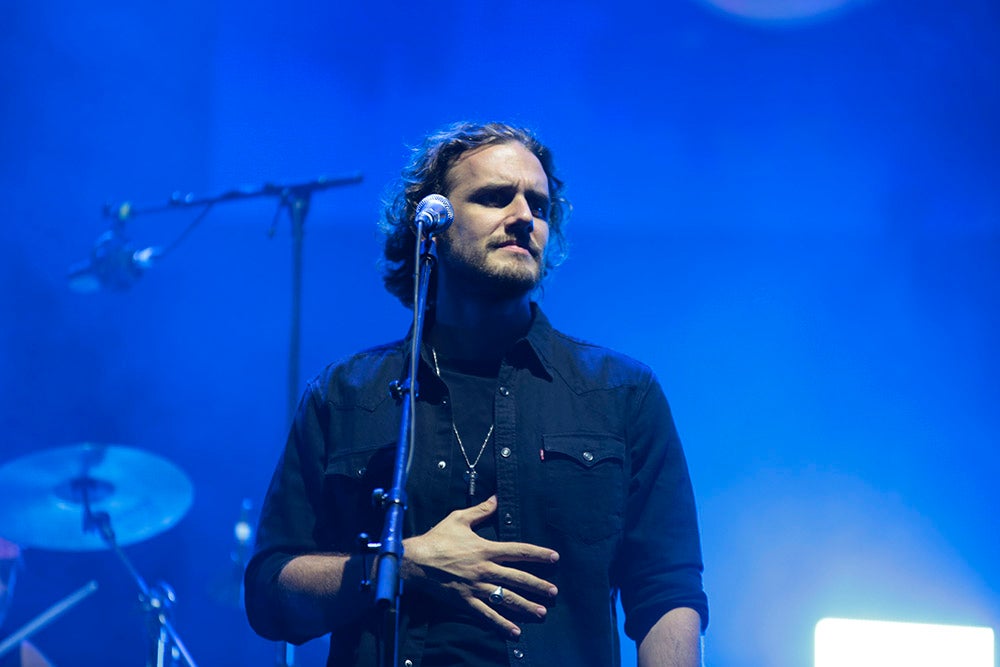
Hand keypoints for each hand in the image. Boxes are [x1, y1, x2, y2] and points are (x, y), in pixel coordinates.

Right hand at [402, 495, 558, 637]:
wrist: (415, 561)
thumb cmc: (436, 539)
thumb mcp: (459, 519)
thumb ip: (481, 510)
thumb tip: (497, 497)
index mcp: (485, 549)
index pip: (518, 551)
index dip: (538, 554)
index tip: (554, 557)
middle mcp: (484, 569)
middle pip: (517, 578)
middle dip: (538, 585)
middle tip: (554, 592)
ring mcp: (476, 587)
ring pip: (506, 598)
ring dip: (525, 606)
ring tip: (541, 612)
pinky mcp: (465, 601)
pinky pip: (486, 614)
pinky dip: (501, 623)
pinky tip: (515, 632)